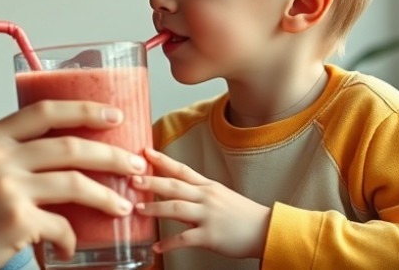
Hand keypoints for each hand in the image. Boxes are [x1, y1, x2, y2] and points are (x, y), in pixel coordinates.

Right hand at [0, 101, 148, 269]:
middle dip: (112, 154)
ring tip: (123, 205)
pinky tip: (69, 247)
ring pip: (76, 184)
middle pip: (71, 145)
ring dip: (107, 196)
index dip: (86, 109)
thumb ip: (3, 153)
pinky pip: (61, 227)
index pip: (46, 111)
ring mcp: (7, 188)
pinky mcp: (15, 222)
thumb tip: (49, 154)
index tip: (114, 115)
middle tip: (135, 163)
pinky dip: (71, 239)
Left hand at [132, 148, 270, 259]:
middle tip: (131, 178)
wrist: (267, 230)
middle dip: (151, 181)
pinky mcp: (211, 236)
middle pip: (174, 186)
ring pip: (176, 209)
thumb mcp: (221, 196)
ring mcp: (208, 216)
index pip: (181, 169)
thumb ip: (198, 192)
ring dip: (154, 208)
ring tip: (137, 209)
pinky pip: (185, 239)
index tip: (144, 151)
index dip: (161, 160)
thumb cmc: (243, 215)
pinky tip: (157, 247)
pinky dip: (169, 244)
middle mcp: (206, 197)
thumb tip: (174, 191)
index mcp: (208, 186)